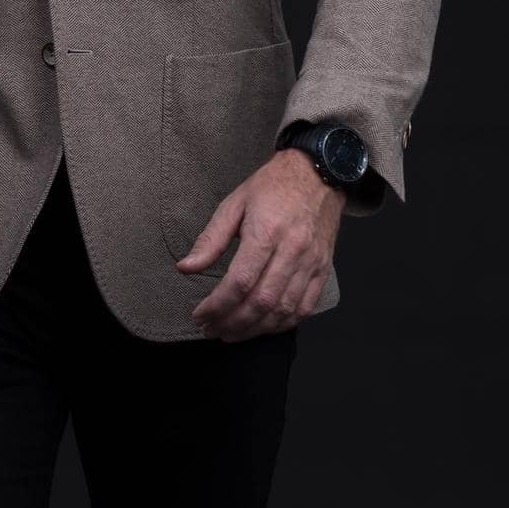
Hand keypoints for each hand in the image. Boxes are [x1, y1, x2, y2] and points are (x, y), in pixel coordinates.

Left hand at [174, 149, 345, 341]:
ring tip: (230, 333)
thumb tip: (186, 268)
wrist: (317, 174)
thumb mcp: (234, 204)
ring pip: (283, 311)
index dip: (217, 305)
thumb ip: (210, 239)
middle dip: (232, 323)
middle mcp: (292, 251)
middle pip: (261, 302)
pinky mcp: (322, 270)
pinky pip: (304, 308)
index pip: (240, 282)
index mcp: (266, 232)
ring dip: (254, 330)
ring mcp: (311, 263)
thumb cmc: (273, 186)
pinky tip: (262, 327)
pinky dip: (282, 324)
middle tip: (210, 329)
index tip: (199, 315)